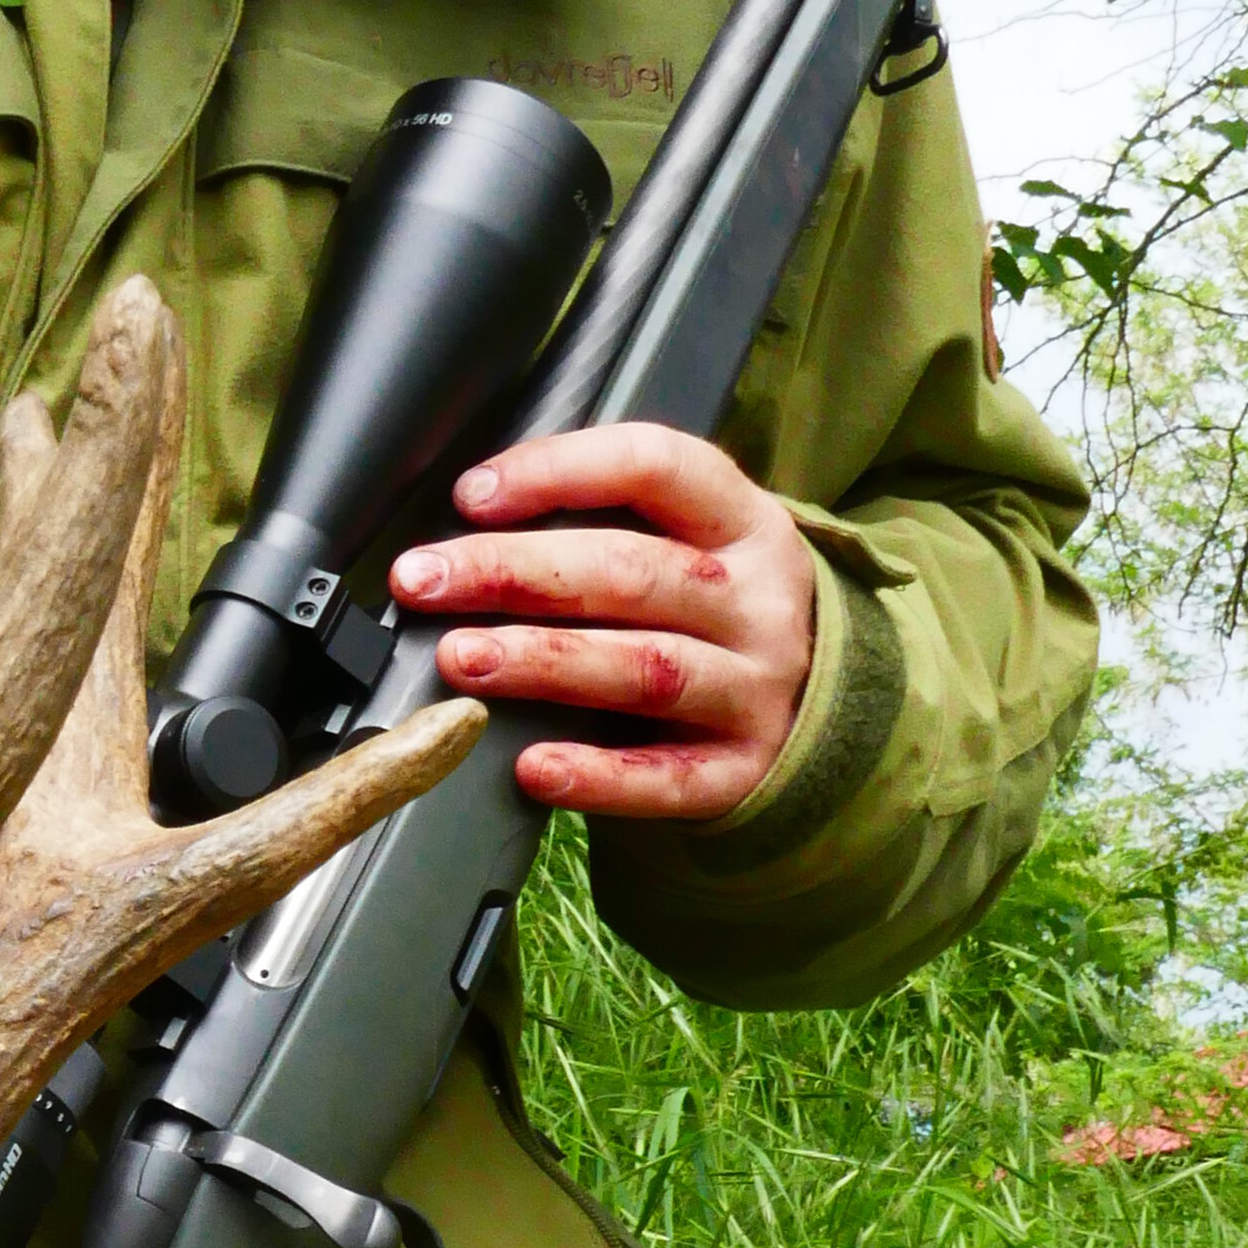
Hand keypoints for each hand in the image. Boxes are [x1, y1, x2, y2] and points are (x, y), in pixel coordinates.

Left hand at [390, 423, 819, 826]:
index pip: (654, 468)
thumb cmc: (717, 615)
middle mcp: (758, 601)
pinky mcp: (744, 771)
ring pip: (646, 668)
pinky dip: (598, 777)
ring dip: (545, 660)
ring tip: (461, 659)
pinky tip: (532, 768)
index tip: (471, 495)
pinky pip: (667, 779)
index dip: (559, 471)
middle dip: (516, 572)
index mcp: (742, 523)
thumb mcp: (694, 547)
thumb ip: (607, 527)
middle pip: (632, 573)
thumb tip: (471, 528)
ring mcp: (758, 689)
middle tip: (423, 581)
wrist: (824, 715)